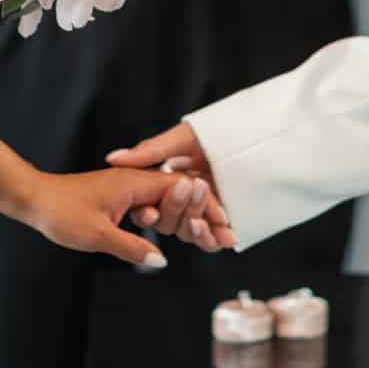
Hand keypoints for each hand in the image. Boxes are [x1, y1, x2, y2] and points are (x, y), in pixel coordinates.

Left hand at [25, 168, 231, 265]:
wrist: (35, 198)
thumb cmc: (61, 212)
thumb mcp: (97, 235)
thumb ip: (132, 247)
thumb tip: (161, 260)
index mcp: (134, 183)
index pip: (181, 190)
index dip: (204, 209)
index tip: (223, 228)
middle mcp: (135, 180)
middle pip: (180, 193)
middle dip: (204, 213)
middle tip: (225, 237)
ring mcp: (129, 187)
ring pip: (168, 198)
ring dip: (188, 215)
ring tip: (208, 236)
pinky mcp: (121, 196)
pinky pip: (154, 203)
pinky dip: (169, 216)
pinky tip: (178, 230)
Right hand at [106, 123, 235, 248]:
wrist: (255, 135)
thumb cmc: (218, 130)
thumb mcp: (182, 138)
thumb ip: (149, 152)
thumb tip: (113, 158)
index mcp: (167, 182)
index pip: (149, 206)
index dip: (147, 213)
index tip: (150, 213)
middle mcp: (183, 199)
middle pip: (168, 222)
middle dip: (176, 215)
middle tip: (190, 194)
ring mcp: (203, 210)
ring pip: (189, 233)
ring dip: (195, 232)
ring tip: (201, 223)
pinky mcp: (224, 220)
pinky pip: (215, 238)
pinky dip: (218, 240)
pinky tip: (225, 238)